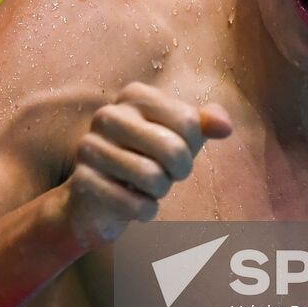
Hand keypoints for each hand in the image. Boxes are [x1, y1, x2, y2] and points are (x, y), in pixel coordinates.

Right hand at [57, 82, 231, 249]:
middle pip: (173, 149)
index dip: (192, 145)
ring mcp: (90, 148)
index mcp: (133, 96)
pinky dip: (145, 211)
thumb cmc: (145, 158)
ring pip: (153, 178)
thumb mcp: (178, 136)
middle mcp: (107, 115)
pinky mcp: (84, 182)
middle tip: (166, 174)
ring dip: (159, 191)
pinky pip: (136, 205)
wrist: (97, 196)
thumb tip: (224, 126)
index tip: (177, 150)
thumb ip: (203, 124)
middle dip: (179, 171)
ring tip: (147, 187)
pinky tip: (132, 203)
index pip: (189, 121)